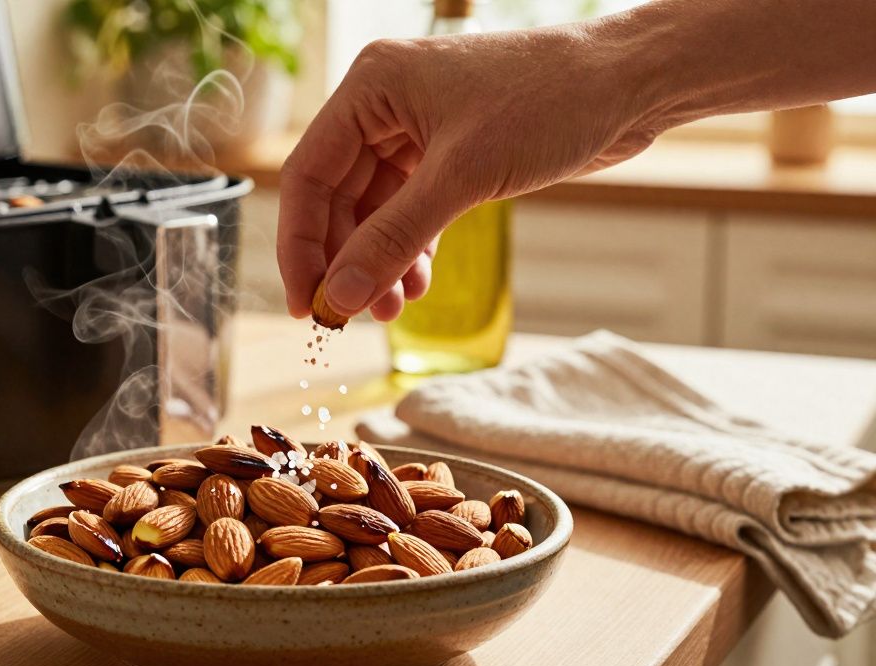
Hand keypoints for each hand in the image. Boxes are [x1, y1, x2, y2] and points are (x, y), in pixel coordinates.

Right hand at [277, 25, 662, 320]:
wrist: (631, 83)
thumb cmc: (551, 100)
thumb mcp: (461, 176)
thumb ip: (393, 240)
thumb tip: (339, 297)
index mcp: (371, 87)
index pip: (307, 176)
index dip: (300, 246)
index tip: (307, 305)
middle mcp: (385, 105)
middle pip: (336, 199)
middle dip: (344, 261)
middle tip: (350, 316)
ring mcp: (417, 130)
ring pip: (374, 211)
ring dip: (377, 263)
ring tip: (391, 309)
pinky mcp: (451, 154)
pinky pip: (409, 211)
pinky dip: (409, 250)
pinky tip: (417, 285)